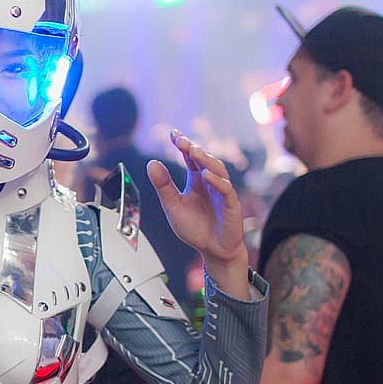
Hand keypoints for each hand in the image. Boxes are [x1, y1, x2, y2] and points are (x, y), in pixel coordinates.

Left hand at [147, 130, 247, 269]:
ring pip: (217, 170)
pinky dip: (217, 181)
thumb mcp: (172, 205)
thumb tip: (152, 164)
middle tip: (181, 141)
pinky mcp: (231, 204)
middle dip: (193, 148)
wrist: (212, 249)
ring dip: (205, 159)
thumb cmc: (195, 228)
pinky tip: (206, 175)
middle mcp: (210, 182)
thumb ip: (163, 186)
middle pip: (204, 159)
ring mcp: (222, 191)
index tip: (173, 134)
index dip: (183, 144)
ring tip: (193, 151)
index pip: (190, 157)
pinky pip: (226, 189)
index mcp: (196, 179)